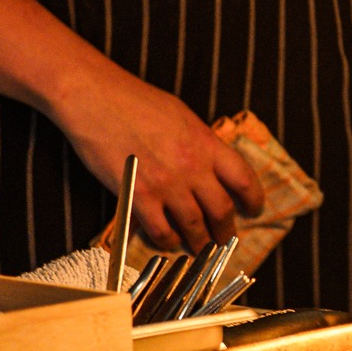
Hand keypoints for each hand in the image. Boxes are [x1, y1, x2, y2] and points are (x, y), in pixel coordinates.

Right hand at [48, 64, 263, 251]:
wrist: (96, 99)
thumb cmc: (136, 101)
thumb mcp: (183, 116)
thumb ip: (199, 143)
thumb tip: (209, 163)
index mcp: (207, 144)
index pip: (244, 179)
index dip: (254, 199)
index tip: (255, 210)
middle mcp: (192, 167)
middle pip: (221, 208)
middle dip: (226, 230)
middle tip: (226, 241)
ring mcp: (165, 183)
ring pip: (193, 224)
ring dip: (199, 243)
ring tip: (201, 251)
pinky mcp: (136, 195)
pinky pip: (159, 229)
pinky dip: (166, 241)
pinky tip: (168, 243)